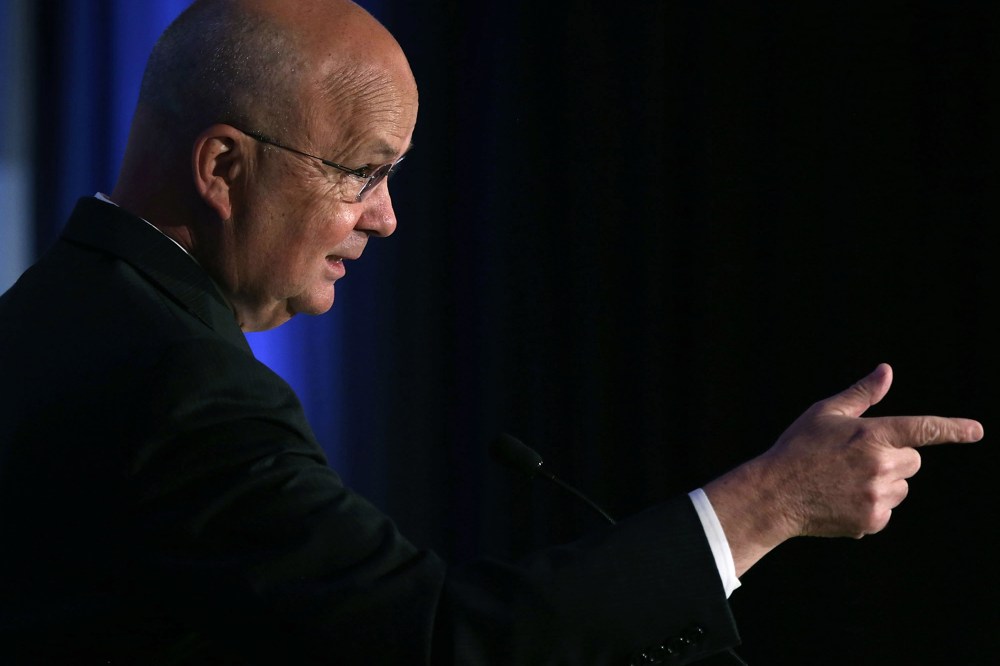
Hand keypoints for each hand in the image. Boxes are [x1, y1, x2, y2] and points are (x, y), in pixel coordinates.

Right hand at [704, 363, 983, 575]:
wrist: (774, 494)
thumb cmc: (798, 448)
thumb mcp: (825, 414)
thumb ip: (862, 394)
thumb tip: (887, 371)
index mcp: (871, 434)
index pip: (922, 429)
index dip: (952, 429)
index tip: (976, 431)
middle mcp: (880, 466)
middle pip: (913, 460)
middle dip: (894, 457)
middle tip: (856, 458)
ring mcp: (877, 496)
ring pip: (901, 487)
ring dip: (884, 483)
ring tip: (845, 481)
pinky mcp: (873, 520)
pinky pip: (887, 509)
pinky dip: (871, 505)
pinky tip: (842, 499)